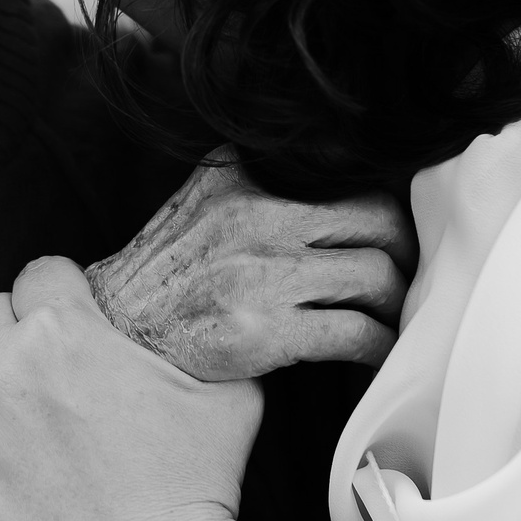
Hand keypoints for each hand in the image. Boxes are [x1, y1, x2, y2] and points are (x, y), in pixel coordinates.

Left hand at [0, 257, 263, 520]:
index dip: (66, 298)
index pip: (42, 275)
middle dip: (21, 334)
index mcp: (63, 331)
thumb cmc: (196, 490)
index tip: (79, 324)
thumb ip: (199, 325)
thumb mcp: (229, 387)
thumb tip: (188, 296)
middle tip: (54, 378)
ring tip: (3, 402)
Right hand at [86, 159, 414, 381]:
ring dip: (395, 303)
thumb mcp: (200, 197)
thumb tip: (326, 167)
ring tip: (390, 316)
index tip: (391, 227)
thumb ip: (254, 176)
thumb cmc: (163, 274)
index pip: (343, 172)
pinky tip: (374, 353)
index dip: (381, 203)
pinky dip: (377, 346)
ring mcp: (262, 275)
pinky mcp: (265, 331)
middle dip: (404, 250)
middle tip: (406, 271)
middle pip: (377, 220)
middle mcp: (255, 217)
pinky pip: (354, 333)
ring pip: (376, 277)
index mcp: (241, 177)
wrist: (114, 334)